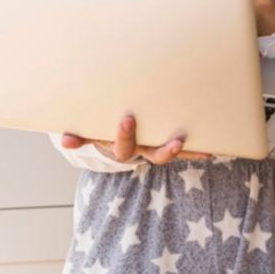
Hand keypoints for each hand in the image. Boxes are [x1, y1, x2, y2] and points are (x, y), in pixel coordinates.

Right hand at [60, 114, 208, 165]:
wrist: (117, 140)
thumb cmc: (105, 130)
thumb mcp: (92, 133)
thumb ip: (81, 136)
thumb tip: (63, 140)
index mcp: (121, 148)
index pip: (123, 146)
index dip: (125, 135)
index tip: (127, 118)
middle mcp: (141, 151)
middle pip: (152, 155)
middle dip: (165, 150)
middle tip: (176, 141)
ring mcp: (155, 149)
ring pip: (169, 154)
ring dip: (182, 151)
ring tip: (191, 142)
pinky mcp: (167, 145)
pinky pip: (184, 150)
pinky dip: (196, 151)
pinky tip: (212, 149)